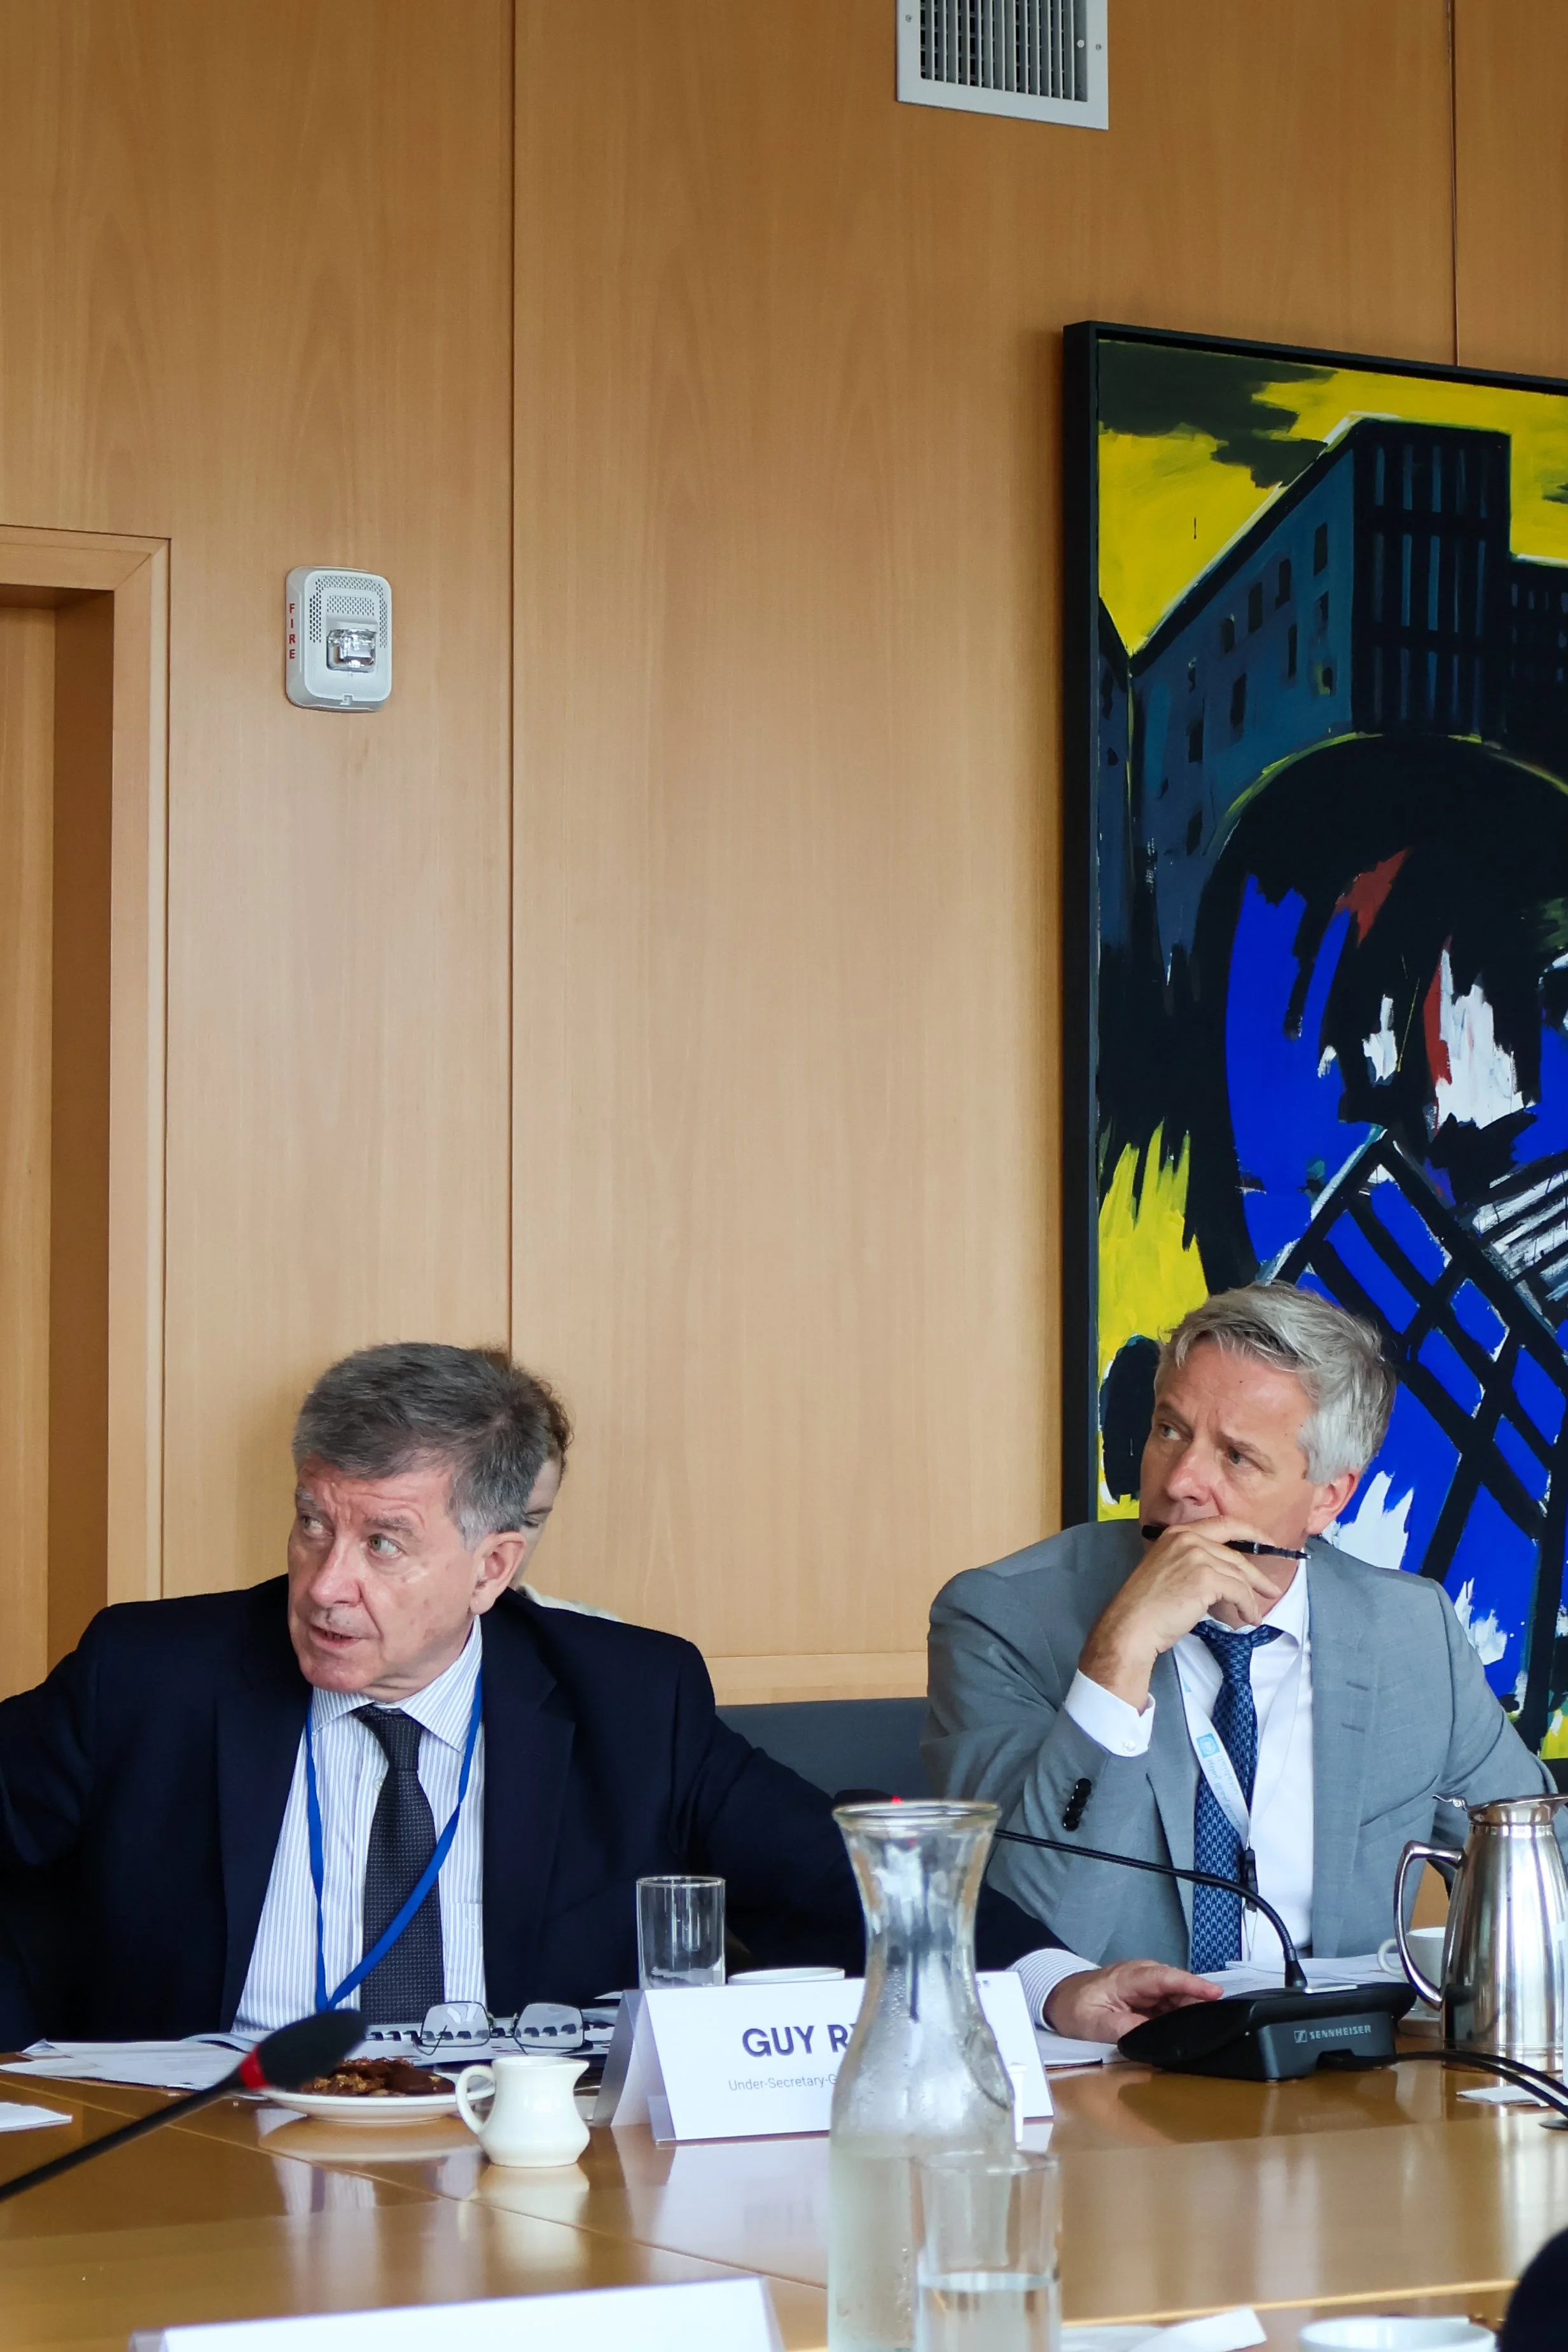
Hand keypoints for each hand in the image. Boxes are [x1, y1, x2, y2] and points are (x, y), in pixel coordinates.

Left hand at [1043, 1960, 1221, 2042]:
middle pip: (1176, 1987)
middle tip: (1217, 2020)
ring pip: (1175, 1995)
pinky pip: (1168, 2003)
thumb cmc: (1073, 2007)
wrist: (1058, 1998)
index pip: (1164, 1978)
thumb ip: (1124, 2028)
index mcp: (1127, 1978)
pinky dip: (1180, 2014)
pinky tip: (1189, 2027)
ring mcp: (1143, 1986)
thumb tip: (1153, 2035)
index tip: (1214, 1993)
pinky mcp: (1144, 1998)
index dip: (1191, 1985)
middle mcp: (1139, 1977)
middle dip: (1198, 2000)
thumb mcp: (1094, 2024)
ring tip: (1207, 2026)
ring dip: (1191, 2008)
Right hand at [1077, 1519, 1293, 1709]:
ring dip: (1251, 1598)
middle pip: (1236, 1554)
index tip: (1268, 1541)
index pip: (1224, 1523)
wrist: (1132, 1624)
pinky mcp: (1205, 1578)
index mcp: (1178, 1533)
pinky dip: (1248, 1607)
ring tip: (1255, 1613)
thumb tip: (1226, 1573)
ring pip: (1239, 1575)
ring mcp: (1196, 1556)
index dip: (1251, 1531)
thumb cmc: (1147, 1605)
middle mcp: (1188, 1539)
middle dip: (1257, 1574)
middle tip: (1270, 1588)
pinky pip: (1239, 1592)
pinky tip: (1249, 1617)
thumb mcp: (1169, 1569)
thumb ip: (1194, 1561)